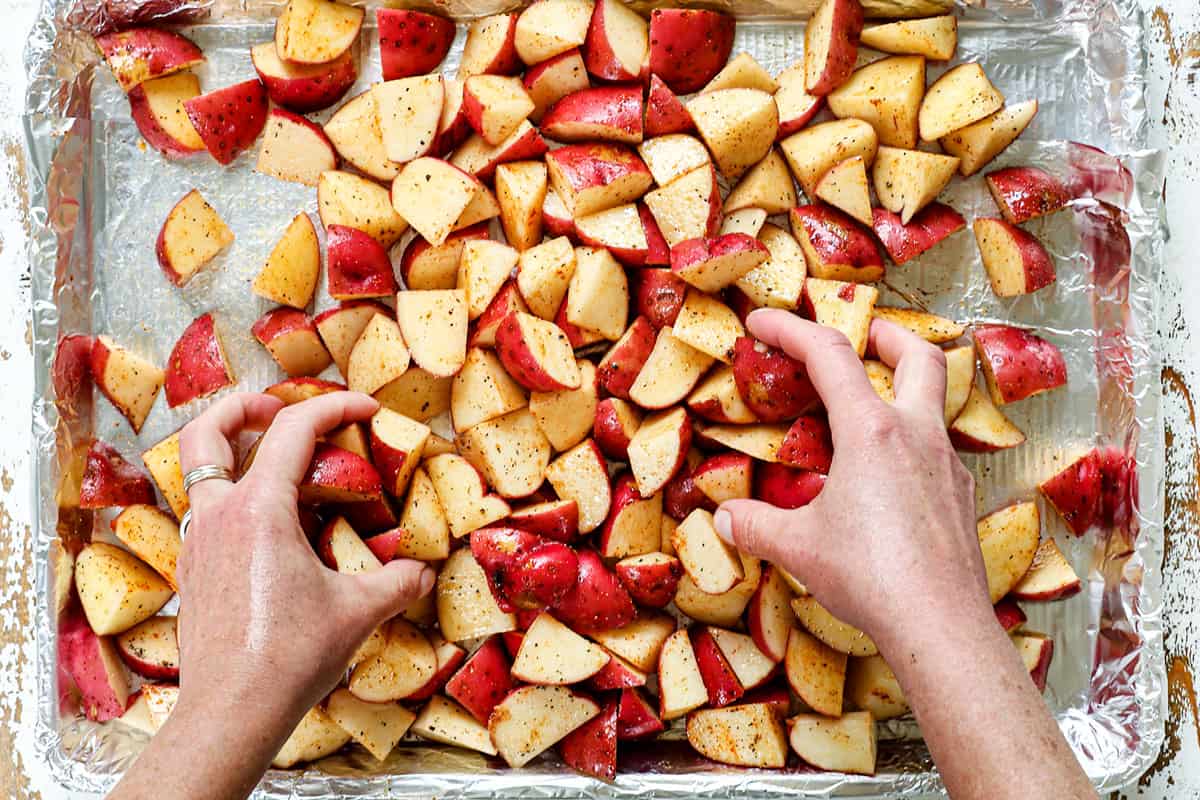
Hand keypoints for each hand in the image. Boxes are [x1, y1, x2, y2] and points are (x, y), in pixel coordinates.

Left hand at [174, 391, 434, 721]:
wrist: (232, 712)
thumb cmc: (289, 659)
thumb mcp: (359, 612)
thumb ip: (399, 581)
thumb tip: (424, 569)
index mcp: (258, 510)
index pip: (293, 429)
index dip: (334, 406)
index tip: (365, 408)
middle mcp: (219, 516)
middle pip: (208, 431)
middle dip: (244, 406)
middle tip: (279, 406)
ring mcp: (198, 543)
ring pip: (198, 471)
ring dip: (231, 450)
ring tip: (271, 458)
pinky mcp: (193, 571)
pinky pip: (205, 512)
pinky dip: (233, 496)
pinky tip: (268, 523)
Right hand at [713, 310, 989, 650]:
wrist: (939, 625)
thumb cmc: (870, 577)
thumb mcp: (798, 548)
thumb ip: (756, 526)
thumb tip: (725, 519)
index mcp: (871, 432)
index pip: (829, 355)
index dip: (790, 328)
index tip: (761, 320)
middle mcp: (916, 436)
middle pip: (918, 356)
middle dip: (887, 336)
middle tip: (864, 337)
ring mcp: (946, 466)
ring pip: (935, 402)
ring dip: (904, 389)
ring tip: (871, 407)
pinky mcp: (959, 499)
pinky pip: (937, 451)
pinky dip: (911, 444)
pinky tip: (889, 477)